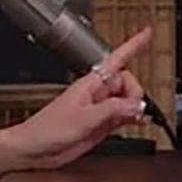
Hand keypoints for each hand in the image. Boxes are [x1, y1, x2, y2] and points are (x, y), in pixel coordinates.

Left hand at [9, 27, 151, 169]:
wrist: (34, 148)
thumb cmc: (47, 129)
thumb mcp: (83, 118)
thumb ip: (111, 110)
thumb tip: (134, 105)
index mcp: (90, 84)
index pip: (117, 59)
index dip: (133, 45)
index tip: (147, 34)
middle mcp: (96, 94)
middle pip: (128, 83)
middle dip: (135, 94)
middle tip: (132, 109)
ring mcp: (98, 108)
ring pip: (127, 100)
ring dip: (135, 107)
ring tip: (135, 117)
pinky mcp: (99, 123)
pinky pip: (122, 115)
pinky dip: (132, 117)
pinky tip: (137, 121)